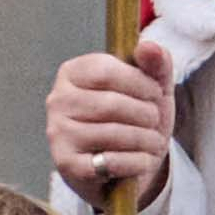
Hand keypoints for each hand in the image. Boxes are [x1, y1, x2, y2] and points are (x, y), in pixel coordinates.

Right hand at [43, 38, 175, 201]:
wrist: (120, 169)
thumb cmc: (133, 120)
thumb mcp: (150, 89)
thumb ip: (155, 64)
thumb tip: (148, 46)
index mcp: (73, 73)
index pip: (106, 71)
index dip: (141, 83)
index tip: (156, 93)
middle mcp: (57, 100)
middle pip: (111, 104)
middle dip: (146, 115)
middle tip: (155, 122)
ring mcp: (58, 133)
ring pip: (114, 134)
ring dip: (146, 140)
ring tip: (153, 142)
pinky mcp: (66, 164)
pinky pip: (111, 162)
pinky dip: (136, 162)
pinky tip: (141, 160)